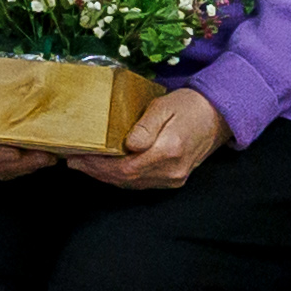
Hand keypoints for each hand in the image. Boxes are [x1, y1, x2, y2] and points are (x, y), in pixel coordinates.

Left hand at [72, 86, 229, 190]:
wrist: (217, 117)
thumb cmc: (188, 106)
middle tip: (73, 161)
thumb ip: (145, 127)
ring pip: (132, 184)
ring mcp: (173, 179)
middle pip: (125, 179)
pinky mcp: (173, 180)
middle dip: (96, 172)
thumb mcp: (164, 107)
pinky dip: (121, 178)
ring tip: (84, 165)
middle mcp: (171, 171)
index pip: (125, 167)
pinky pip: (141, 183)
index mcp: (168, 151)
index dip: (98, 166)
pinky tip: (106, 169)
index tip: (76, 157)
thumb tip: (128, 145)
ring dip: (105, 177)